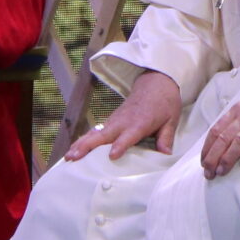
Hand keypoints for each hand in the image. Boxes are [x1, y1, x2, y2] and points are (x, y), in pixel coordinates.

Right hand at [66, 69, 183, 160]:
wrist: (155, 82)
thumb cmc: (163, 102)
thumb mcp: (171, 119)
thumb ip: (166, 137)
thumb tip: (165, 154)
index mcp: (139, 123)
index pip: (128, 135)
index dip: (120, 145)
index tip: (112, 155)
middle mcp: (123, 122)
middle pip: (103, 135)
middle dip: (88, 146)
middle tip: (74, 157)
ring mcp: (114, 121)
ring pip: (94, 134)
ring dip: (80, 144)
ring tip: (68, 157)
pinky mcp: (110, 122)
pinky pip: (95, 132)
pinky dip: (83, 141)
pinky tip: (73, 150)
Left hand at [200, 82, 239, 178]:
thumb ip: (235, 125)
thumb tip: (217, 147)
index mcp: (239, 110)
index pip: (216, 130)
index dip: (207, 148)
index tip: (203, 162)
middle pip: (225, 137)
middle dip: (213, 157)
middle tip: (209, 173)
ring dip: (228, 158)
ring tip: (222, 172)